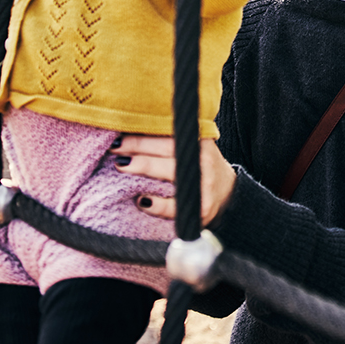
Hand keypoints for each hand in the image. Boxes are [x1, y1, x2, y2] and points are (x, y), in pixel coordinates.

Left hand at [112, 135, 235, 225]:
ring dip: (145, 168)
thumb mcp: (193, 149)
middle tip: (116, 149)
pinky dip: (156, 205)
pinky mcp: (202, 209)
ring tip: (122, 166)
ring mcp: (204, 184)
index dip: (144, 135)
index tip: (120, 136)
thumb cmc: (199, 169)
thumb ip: (171, 142)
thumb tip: (129, 135)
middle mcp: (204, 160)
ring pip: (171, 172)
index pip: (169, 134)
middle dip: (139, 148)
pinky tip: (141, 200)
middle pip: (169, 149)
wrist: (229, 197)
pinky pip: (174, 207)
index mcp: (200, 142)